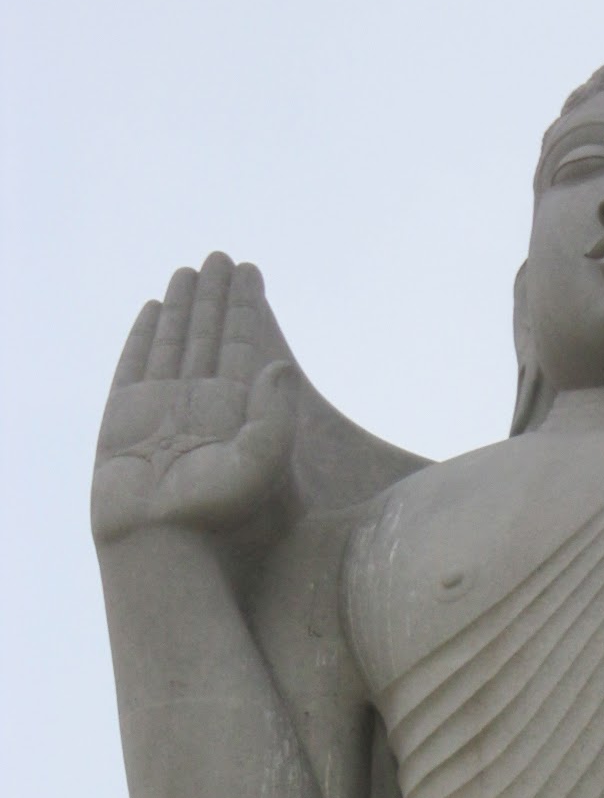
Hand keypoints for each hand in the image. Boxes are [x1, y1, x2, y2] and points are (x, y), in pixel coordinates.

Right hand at [92, 253, 298, 543]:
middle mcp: (201, 402)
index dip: (246, 306)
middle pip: (210, 333)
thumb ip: (276, 414)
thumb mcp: (263, 461)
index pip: (243, 343)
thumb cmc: (216, 512)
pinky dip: (144, 335)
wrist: (162, 541)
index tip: (250, 271)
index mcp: (237, 409)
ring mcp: (162, 404)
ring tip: (190, 270)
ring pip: (174, 340)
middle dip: (216, 295)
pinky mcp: (125, 412)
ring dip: (183, 306)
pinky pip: (135, 362)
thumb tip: (283, 366)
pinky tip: (154, 307)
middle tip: (221, 256)